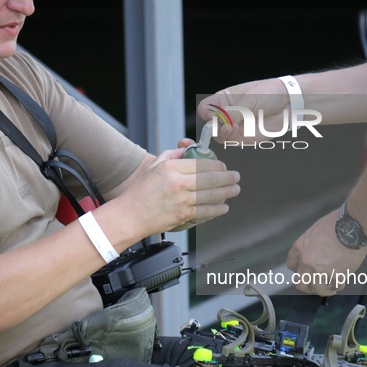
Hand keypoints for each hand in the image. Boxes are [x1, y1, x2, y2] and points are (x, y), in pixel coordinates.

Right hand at [115, 146, 240, 237]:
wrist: (130, 215)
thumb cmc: (140, 192)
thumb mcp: (154, 166)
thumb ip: (173, 156)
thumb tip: (189, 150)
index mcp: (171, 168)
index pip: (202, 163)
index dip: (217, 165)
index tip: (223, 167)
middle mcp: (178, 183)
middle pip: (211, 178)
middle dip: (228, 178)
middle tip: (236, 177)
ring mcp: (182, 201)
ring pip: (212, 195)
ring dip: (227, 193)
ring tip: (234, 190)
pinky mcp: (183, 216)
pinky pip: (205, 211)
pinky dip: (217, 209)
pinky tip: (223, 206)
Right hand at [197, 79, 290, 144]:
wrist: (290, 104)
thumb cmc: (271, 94)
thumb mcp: (249, 99)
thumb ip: (232, 111)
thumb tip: (215, 118)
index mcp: (225, 99)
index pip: (206, 108)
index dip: (206, 113)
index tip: (211, 116)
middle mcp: (228, 114)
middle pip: (210, 124)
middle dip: (213, 126)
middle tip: (219, 124)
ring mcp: (236, 126)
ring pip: (220, 136)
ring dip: (222, 133)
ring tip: (230, 126)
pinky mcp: (245, 137)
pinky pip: (233, 141)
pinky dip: (232, 138)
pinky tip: (237, 129)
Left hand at [286, 210, 366, 295]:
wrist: (353, 227)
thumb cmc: (337, 224)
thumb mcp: (315, 230)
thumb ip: (310, 245)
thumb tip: (311, 253)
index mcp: (300, 248)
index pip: (291, 265)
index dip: (299, 270)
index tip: (304, 271)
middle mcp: (307, 261)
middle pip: (300, 283)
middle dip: (308, 285)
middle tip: (315, 283)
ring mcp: (320, 270)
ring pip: (317, 290)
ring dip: (324, 289)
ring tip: (330, 287)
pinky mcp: (336, 276)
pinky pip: (336, 286)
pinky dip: (339, 285)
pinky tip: (340, 280)